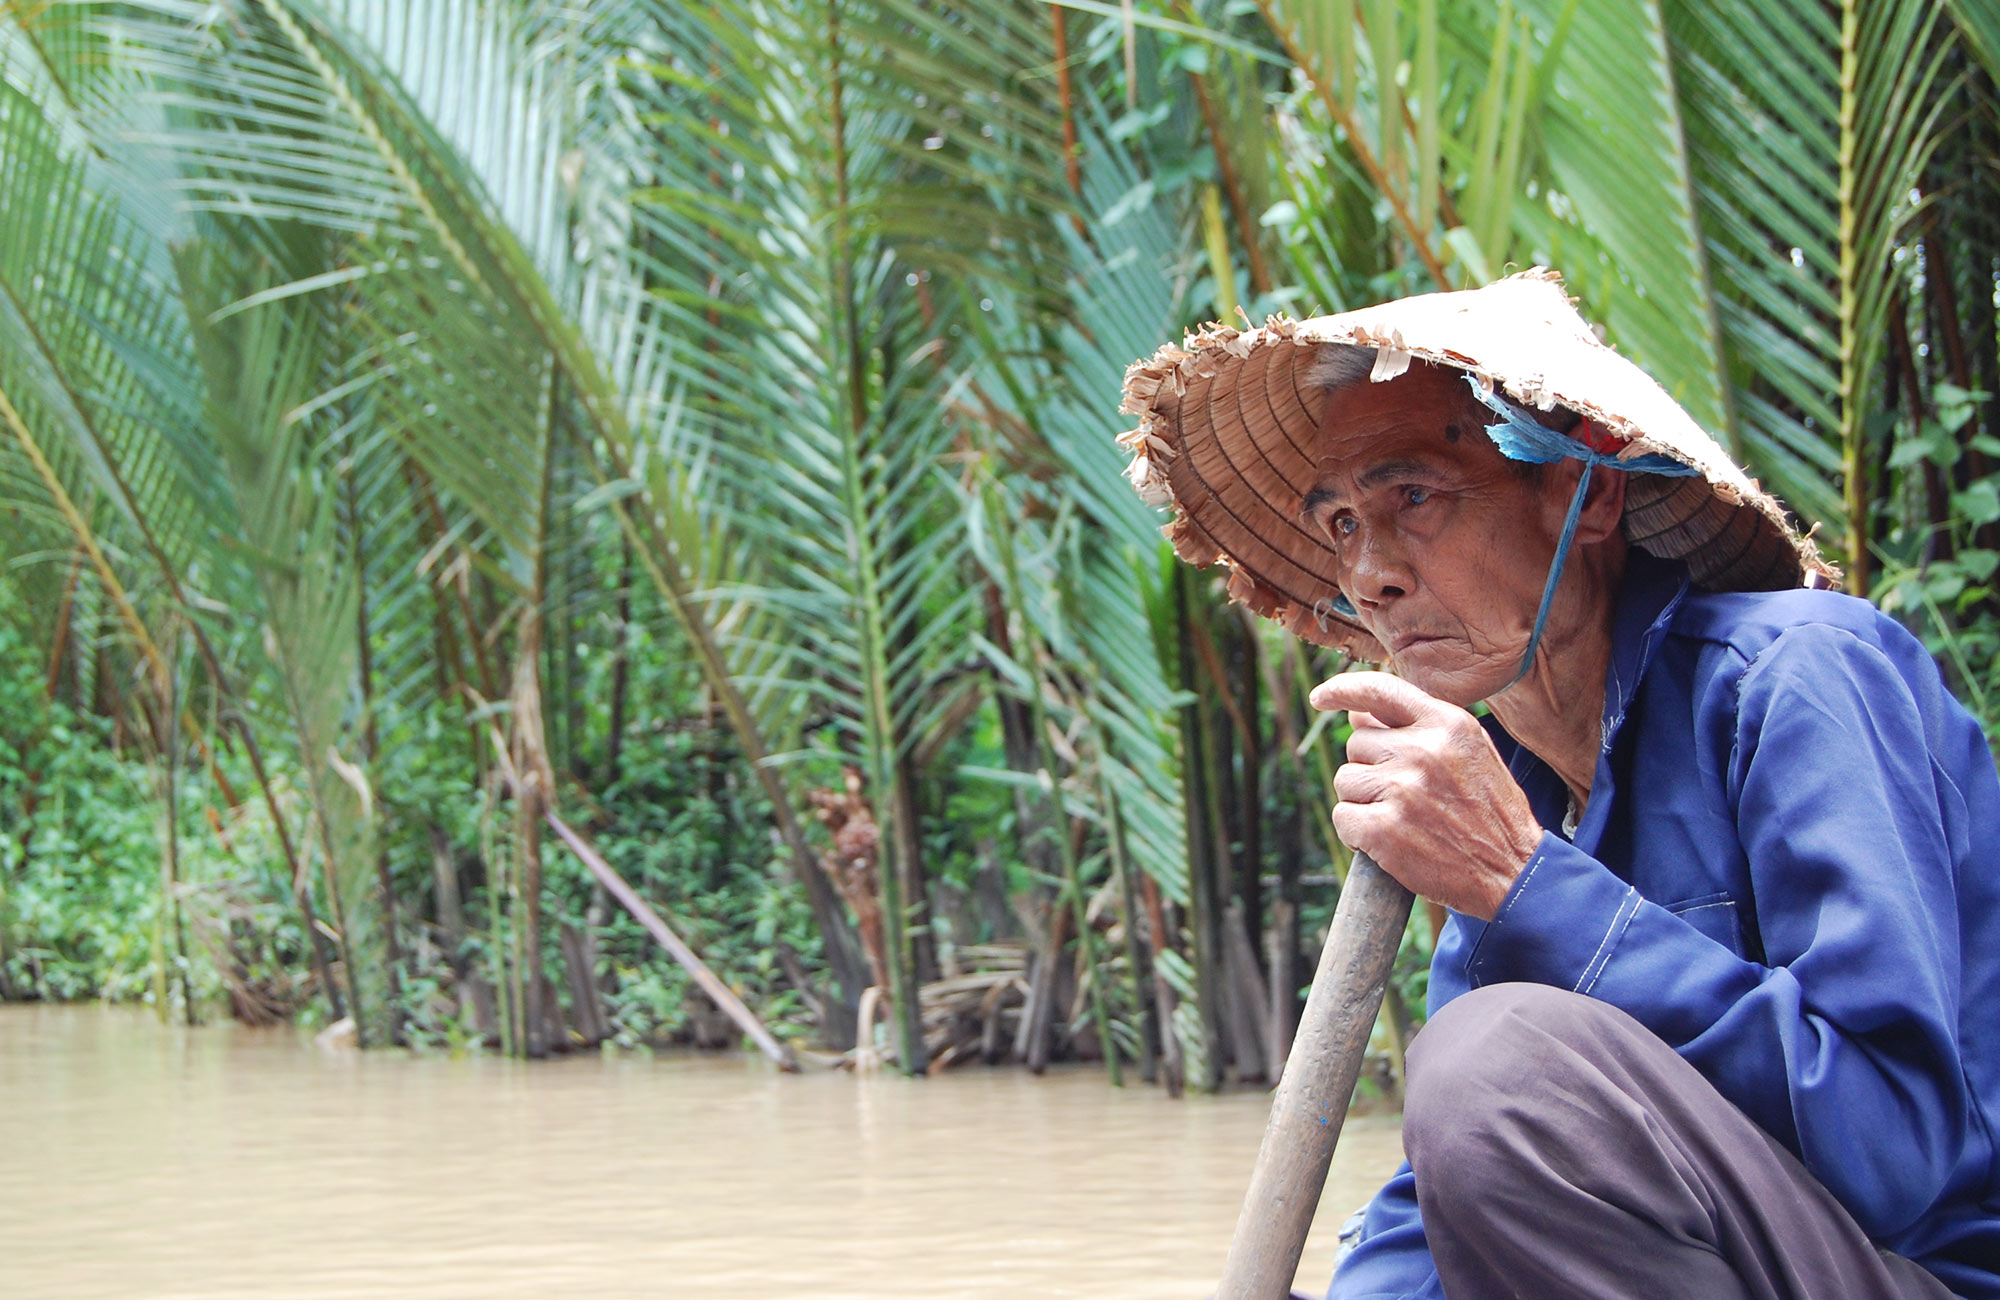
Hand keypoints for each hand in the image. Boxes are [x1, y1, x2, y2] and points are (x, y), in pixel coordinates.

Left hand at [1310, 672, 1542, 920]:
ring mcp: (1401, 789)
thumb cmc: (1490, 813)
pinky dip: (1356, 833)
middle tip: (1407, 798)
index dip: (1342, 690)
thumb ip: (1419, 727)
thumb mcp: (1469, 753)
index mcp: (1447, 723)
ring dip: (1364, 802)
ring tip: (1404, 820)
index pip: (1380, 689)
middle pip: (1357, 744)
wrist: (1514, 872)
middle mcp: (1422, 749)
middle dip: (1371, 770)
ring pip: (1346, 781)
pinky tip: (1389, 843)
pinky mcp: (1383, 828)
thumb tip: (1356, 713)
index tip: (1321, 697)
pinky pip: (1343, 817)